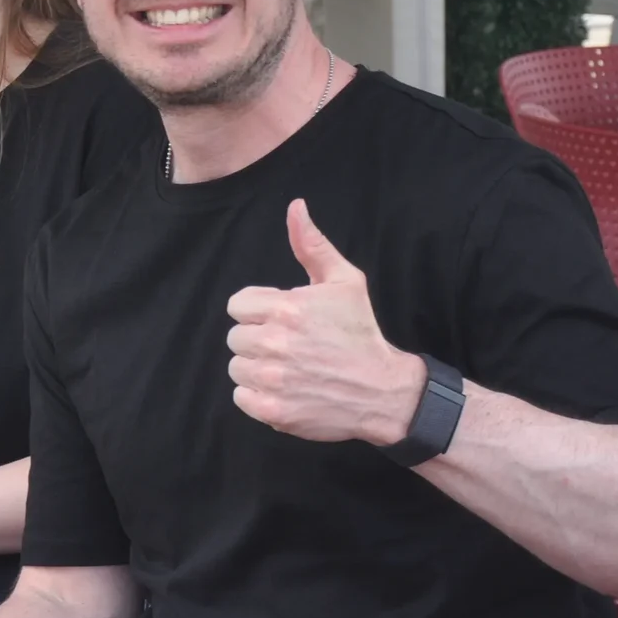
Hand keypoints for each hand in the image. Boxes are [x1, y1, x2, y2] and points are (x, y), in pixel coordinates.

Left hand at [225, 199, 427, 447]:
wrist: (383, 392)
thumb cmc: (361, 333)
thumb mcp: (344, 282)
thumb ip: (312, 245)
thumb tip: (295, 207)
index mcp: (287, 308)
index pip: (238, 305)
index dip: (259, 311)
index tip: (282, 320)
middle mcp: (276, 343)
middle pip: (235, 336)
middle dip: (258, 338)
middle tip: (289, 346)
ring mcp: (273, 379)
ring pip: (236, 366)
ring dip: (256, 367)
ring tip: (288, 368)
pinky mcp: (272, 410)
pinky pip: (240, 396)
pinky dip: (257, 395)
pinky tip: (285, 389)